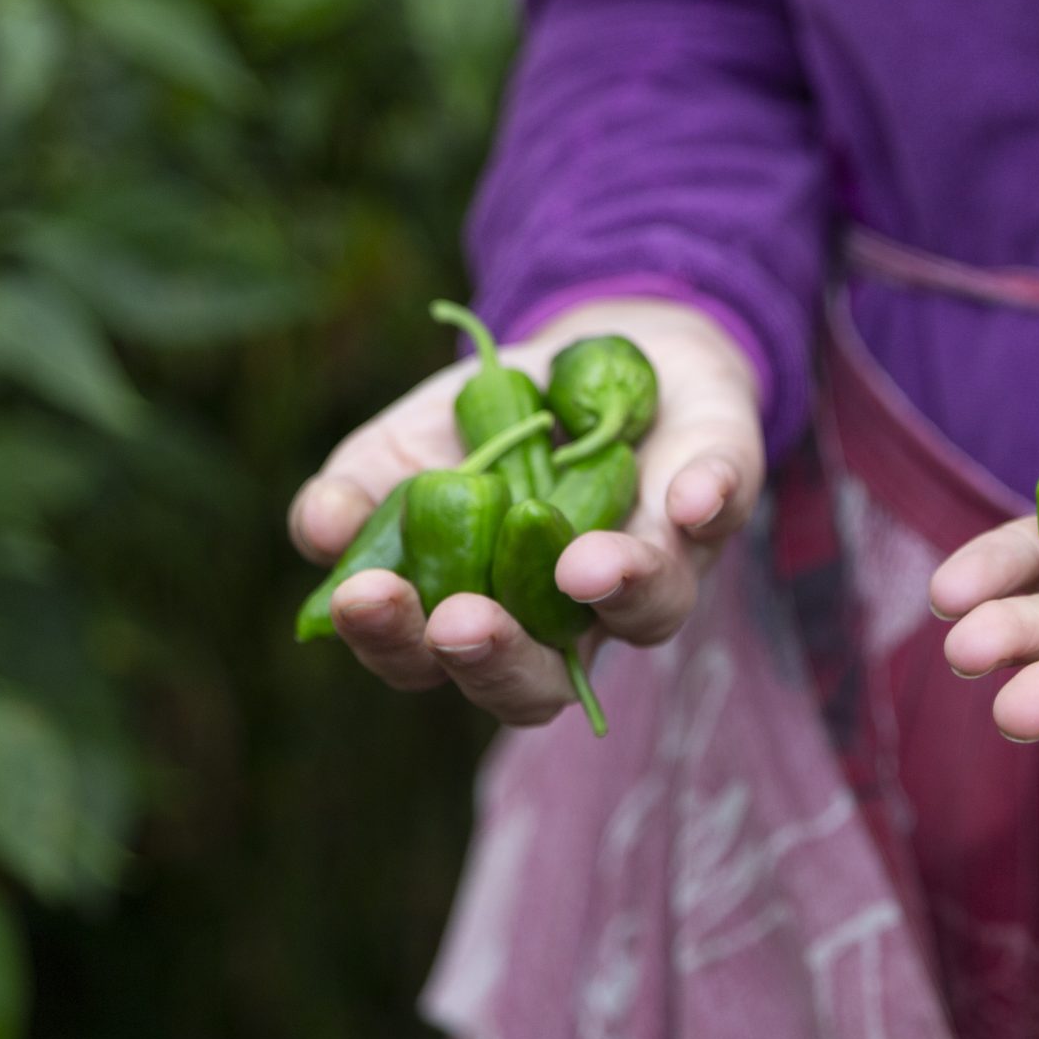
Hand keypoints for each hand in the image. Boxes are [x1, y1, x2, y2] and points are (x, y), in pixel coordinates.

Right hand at [288, 297, 764, 724]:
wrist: (604, 352)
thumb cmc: (492, 426)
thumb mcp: (409, 444)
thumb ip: (363, 489)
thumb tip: (318, 524)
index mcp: (485, 616)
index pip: (431, 662)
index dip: (396, 644)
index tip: (362, 595)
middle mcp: (576, 621)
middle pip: (539, 685)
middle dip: (498, 659)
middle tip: (461, 622)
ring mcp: (659, 569)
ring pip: (651, 615)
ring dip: (618, 592)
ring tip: (582, 564)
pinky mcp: (720, 500)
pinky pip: (721, 509)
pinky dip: (705, 502)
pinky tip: (689, 494)